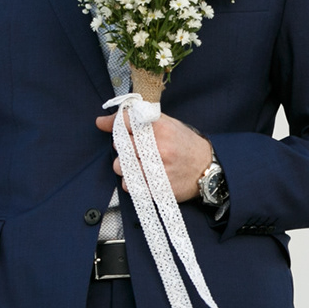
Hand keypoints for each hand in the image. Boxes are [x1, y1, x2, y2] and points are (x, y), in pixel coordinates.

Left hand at [95, 112, 212, 199]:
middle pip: (120, 146)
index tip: (112, 128)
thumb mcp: (165, 123)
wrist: (207, 167)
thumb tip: (100, 122)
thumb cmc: (184, 144)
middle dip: (123, 148)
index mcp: (160, 127)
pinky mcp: (158, 188)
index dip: (116, 126)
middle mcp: (158, 147)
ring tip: (138, 164)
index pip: (125, 122)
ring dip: (125, 166)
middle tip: (135, 150)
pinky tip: (143, 177)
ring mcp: (158, 169)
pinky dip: (132, 182)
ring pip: (121, 167)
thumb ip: (135, 120)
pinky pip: (130, 185)